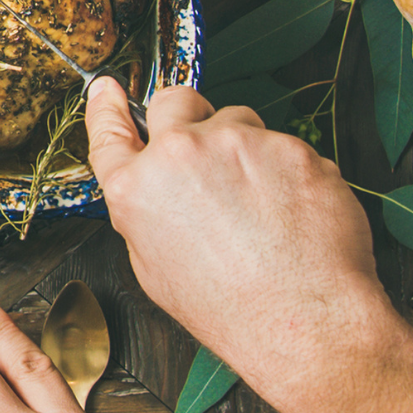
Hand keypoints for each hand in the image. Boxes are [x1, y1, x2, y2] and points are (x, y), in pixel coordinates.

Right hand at [84, 79, 387, 402]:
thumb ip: (147, 211)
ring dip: (245, 149)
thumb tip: (159, 189)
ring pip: (239, 121)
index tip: (109, 89)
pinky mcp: (289, 146)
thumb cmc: (232, 310)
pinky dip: (289, 172)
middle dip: (190, 119)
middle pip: (175, 100)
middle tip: (211, 156)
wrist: (305, 324)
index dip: (107, 105)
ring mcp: (237, 143)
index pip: (109, 130)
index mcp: (137, 188)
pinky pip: (285, 146)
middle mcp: (180, 154)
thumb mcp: (155, 270)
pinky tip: (294, 215)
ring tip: (262, 208)